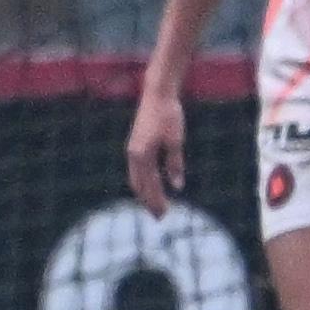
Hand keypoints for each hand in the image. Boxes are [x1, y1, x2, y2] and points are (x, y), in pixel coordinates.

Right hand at [124, 88, 185, 217]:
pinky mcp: (135, 144)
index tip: (165, 214)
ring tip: (154, 204)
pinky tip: (151, 184)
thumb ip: (175, 165)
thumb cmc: (168, 115)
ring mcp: (132, 149)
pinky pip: (136, 169)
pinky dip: (142, 181)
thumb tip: (177, 187)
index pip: (150, 186)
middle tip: (159, 216)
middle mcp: (133, 154)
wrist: (157, 93)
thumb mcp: (176, 141)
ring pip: (135, 178)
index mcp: (142, 155)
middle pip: (139, 185)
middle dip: (148, 201)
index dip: (157, 201)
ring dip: (144, 193)